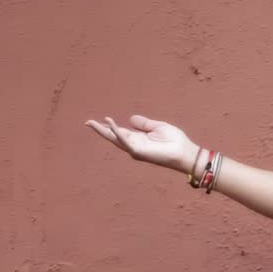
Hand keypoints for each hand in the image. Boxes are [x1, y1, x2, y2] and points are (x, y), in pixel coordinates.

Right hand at [84, 115, 198, 173]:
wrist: (185, 152)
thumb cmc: (175, 141)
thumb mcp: (158, 127)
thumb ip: (144, 123)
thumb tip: (130, 119)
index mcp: (139, 139)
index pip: (120, 132)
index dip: (109, 126)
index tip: (100, 120)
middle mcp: (135, 145)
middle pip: (113, 136)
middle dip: (100, 130)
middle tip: (87, 122)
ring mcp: (136, 149)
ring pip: (115, 139)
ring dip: (104, 130)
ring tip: (92, 123)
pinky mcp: (139, 151)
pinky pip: (125, 141)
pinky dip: (117, 132)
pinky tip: (110, 124)